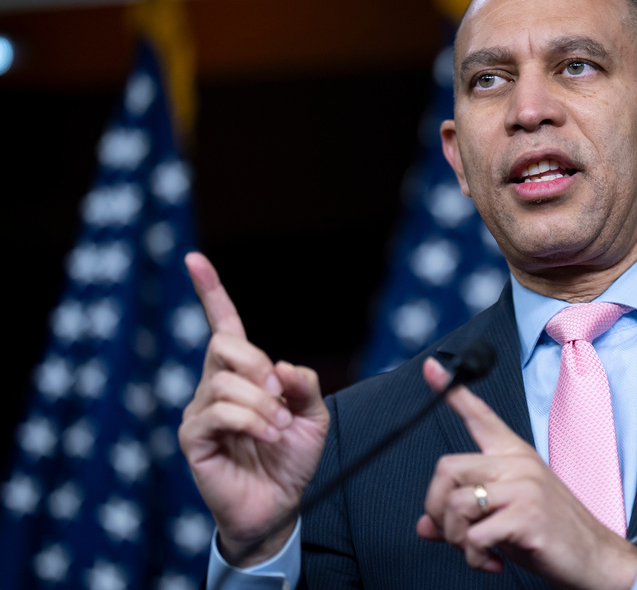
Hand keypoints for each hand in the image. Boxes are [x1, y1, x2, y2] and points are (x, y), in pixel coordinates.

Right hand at [178, 252, 329, 565]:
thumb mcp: (313, 416)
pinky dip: (250, 420)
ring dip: (263, 405)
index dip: (210, 292)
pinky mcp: (193, 438)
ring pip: (225, 382)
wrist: (279, 505)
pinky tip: (267, 437)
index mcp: (243, 375)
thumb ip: (304, 384)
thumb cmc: (291, 459)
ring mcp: (201, 411)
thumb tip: (281, 365)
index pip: (224, 326)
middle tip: (281, 397)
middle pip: (225, 345)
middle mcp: (215, 386)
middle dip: (259, 366)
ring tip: (278, 429)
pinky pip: (217, 411)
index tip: (194, 260)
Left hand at [415, 359, 636, 589]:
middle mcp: (518, 463)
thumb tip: (425, 526)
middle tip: (456, 534)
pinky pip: (475, 536)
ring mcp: (525, 487)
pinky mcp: (529, 516)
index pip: (480, 416)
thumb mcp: (502, 517)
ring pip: (456, 504)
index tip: (432, 366)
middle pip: (447, 468)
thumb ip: (464, 516)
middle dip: (438, 509)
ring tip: (476, 551)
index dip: (451, 392)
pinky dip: (474, 557)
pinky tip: (492, 561)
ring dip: (456, 538)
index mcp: (514, 455)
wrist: (595, 557)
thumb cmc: (549, 534)